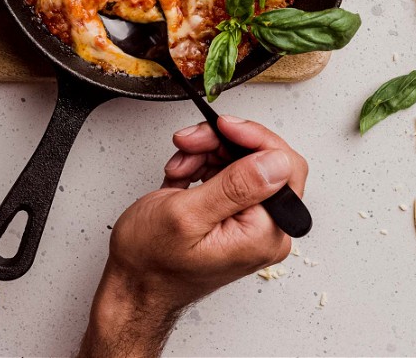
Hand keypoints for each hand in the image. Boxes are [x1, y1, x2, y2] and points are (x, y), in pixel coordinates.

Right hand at [78, 116, 307, 357]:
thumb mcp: (187, 216)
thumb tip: (275, 162)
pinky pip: (226, 172)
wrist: (131, 287)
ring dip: (206, 153)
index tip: (224, 126)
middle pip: (260, 160)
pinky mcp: (232, 215)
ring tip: (179, 167)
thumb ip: (235, 187)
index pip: (284, 167)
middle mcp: (263, 229)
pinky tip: (181, 175)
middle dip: (222, 144)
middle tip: (191, 142)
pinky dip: (201, 164)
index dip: (254, 138)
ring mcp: (248, 222)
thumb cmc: (151, 263)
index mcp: (263, 233)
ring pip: (240, 161)